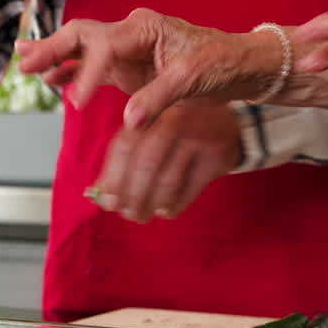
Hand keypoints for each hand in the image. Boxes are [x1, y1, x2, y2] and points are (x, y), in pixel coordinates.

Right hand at [15, 8, 280, 126]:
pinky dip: (72, 72)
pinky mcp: (130, 69)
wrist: (240, 67)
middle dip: (52, 47)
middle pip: (81, 35)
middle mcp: (132, 34)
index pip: (103, 45)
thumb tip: (130, 119)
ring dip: (55, 56)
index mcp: (145, 27)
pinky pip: (93, 67)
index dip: (85, 73)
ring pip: (82, 48)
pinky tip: (51, 80)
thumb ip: (159, 97)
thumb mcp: (193, 80)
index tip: (75, 102)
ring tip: (25, 64)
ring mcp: (128, 51)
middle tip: (25, 61)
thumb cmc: (222, 64)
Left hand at [89, 106, 241, 222]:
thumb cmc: (179, 135)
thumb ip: (125, 160)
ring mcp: (200, 136)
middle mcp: (176, 118)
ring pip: (169, 178)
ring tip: (143, 216)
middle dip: (133, 194)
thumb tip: (98, 195)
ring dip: (151, 203)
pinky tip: (166, 211)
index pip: (125, 144)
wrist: (230, 127)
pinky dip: (175, 204)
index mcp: (152, 111)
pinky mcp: (217, 155)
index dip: (114, 176)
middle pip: (147, 161)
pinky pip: (191, 187)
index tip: (108, 202)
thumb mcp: (151, 135)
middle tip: (127, 215)